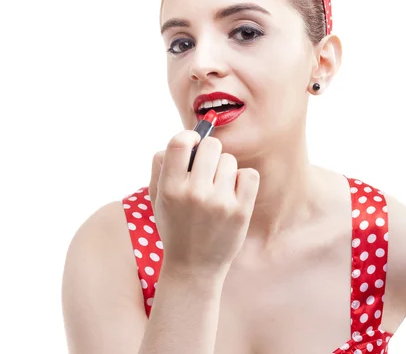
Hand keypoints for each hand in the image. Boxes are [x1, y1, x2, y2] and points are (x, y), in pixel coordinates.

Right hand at [148, 131, 259, 277]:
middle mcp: (194, 194)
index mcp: (170, 188)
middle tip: (207, 169)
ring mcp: (219, 203)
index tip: (193, 143)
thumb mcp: (156, 199)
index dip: (189, 137)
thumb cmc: (175, 226)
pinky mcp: (240, 211)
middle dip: (210, 153)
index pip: (180, 143)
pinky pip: (249, 174)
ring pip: (230, 160)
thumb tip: (182, 141)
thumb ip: (161, 166)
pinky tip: (233, 193)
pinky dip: (243, 180)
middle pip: (211, 146)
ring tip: (218, 188)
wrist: (194, 267)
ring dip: (225, 170)